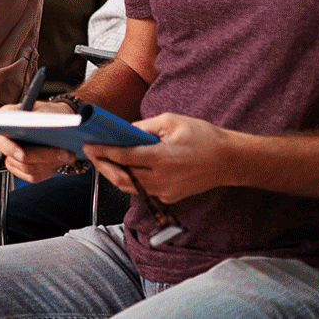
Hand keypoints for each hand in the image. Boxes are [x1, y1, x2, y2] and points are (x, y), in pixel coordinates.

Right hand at [0, 101, 79, 182]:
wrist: (56, 122)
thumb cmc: (49, 113)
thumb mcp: (44, 109)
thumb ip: (39, 118)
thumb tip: (42, 127)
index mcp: (5, 122)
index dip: (8, 148)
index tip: (22, 154)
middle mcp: (5, 142)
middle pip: (18, 158)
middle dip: (43, 157)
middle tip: (65, 153)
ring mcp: (13, 157)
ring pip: (28, 170)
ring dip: (51, 163)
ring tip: (69, 155)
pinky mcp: (23, 170)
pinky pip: (34, 176)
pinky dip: (50, 169)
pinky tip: (61, 160)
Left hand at [85, 112, 234, 203]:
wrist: (230, 160)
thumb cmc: (203, 137)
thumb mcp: (171, 122)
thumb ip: (143, 127)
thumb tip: (122, 132)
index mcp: (161, 158)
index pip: (123, 157)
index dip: (103, 152)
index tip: (89, 146)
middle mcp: (161, 179)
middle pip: (121, 176)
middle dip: (103, 165)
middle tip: (92, 153)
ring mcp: (165, 191)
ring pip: (130, 186)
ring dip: (115, 174)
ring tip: (105, 160)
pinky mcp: (169, 197)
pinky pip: (143, 189)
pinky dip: (132, 179)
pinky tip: (126, 167)